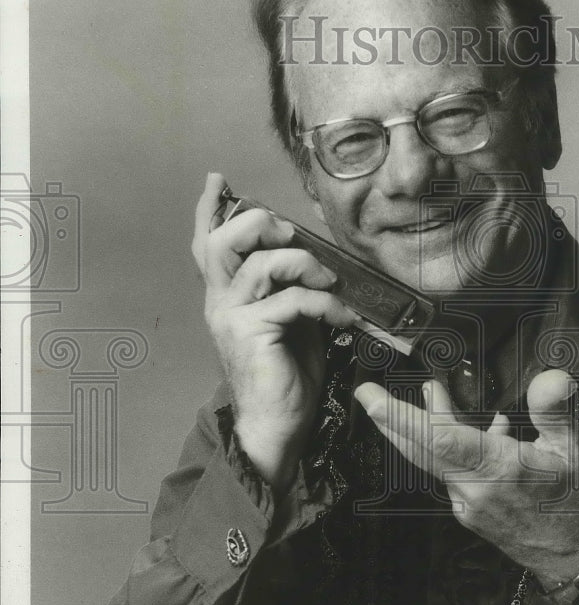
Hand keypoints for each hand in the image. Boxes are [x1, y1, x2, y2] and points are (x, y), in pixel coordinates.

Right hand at [192, 173, 358, 494]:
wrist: (276, 425)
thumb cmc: (286, 375)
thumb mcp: (290, 322)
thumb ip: (290, 289)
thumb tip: (317, 259)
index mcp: (226, 296)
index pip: (207, 244)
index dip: (209, 209)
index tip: (216, 179)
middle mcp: (220, 303)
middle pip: (221, 241)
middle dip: (259, 223)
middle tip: (292, 233)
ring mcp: (231, 318)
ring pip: (260, 264)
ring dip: (303, 263)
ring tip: (329, 280)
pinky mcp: (251, 335)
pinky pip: (291, 300)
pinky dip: (325, 303)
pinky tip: (344, 319)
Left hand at [354, 369, 578, 588]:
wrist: (577, 560)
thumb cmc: (578, 503)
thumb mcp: (576, 449)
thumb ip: (556, 409)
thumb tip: (551, 376)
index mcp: (498, 468)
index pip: (437, 438)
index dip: (401, 416)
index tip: (374, 399)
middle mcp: (474, 487)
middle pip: (419, 448)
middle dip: (389, 419)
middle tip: (367, 393)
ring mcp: (467, 502)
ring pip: (433, 459)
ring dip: (421, 427)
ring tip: (425, 394)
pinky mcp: (469, 510)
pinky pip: (450, 472)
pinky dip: (449, 447)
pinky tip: (470, 428)